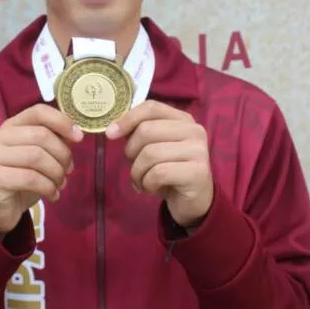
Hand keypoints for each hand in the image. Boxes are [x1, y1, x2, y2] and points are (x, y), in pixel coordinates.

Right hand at [0, 104, 83, 235]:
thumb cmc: (22, 180)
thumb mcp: (42, 158)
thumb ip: (55, 142)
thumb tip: (75, 134)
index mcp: (10, 126)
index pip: (38, 111)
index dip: (62, 121)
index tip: (79, 137)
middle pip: (41, 135)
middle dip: (62, 154)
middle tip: (68, 171)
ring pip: (37, 156)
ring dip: (56, 173)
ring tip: (60, 184)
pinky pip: (30, 178)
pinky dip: (48, 187)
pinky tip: (53, 195)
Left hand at [106, 101, 212, 228]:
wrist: (193, 201)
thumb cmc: (169, 171)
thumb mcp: (154, 147)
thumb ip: (139, 134)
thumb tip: (113, 130)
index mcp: (182, 119)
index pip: (151, 107)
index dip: (128, 118)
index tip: (110, 134)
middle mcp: (193, 130)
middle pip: (146, 130)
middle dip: (131, 152)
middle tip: (134, 166)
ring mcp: (198, 151)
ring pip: (150, 153)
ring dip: (137, 172)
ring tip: (141, 181)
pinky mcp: (197, 172)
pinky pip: (159, 173)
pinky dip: (147, 183)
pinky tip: (150, 188)